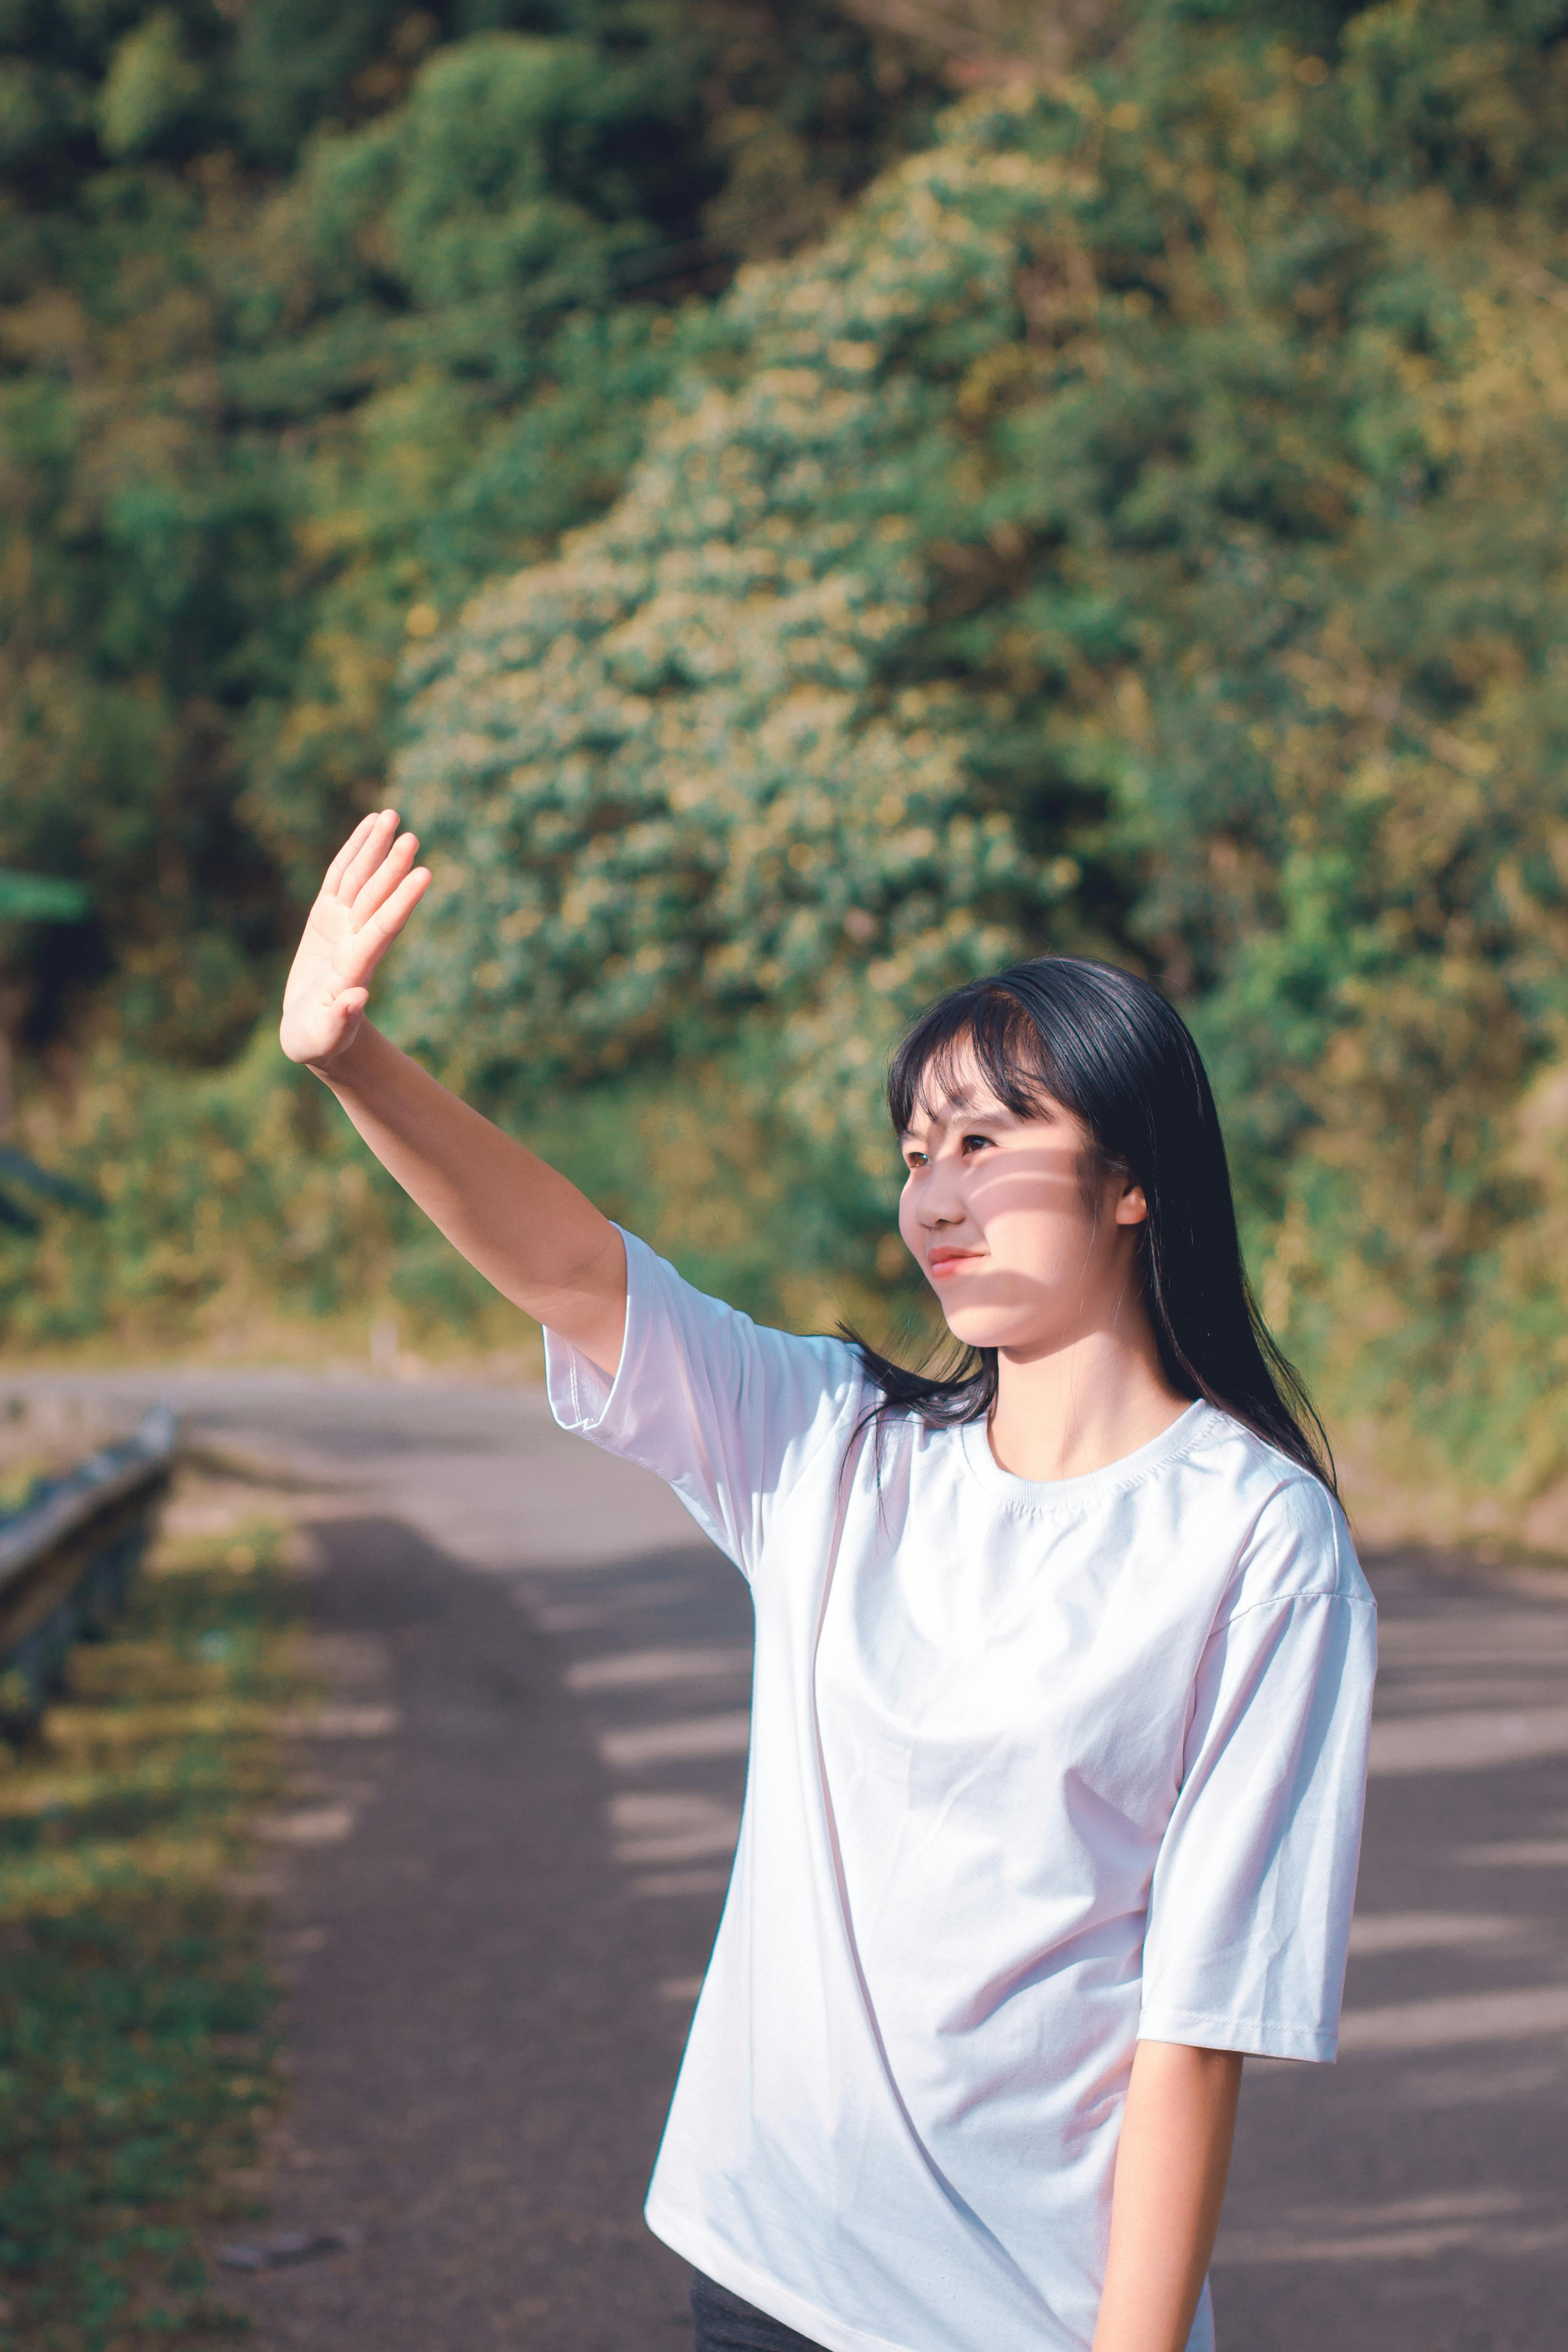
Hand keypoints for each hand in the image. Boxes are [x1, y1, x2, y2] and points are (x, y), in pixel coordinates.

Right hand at [280, 810, 431, 1071]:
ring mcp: (341, 926)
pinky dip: (353, 852)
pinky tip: (368, 827)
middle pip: (374, 898)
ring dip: (374, 849)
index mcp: (354, 969)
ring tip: (391, 816)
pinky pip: (340, 878)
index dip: (401, 902)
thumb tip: (356, 999)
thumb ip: (338, 1020)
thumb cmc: (317, 1042)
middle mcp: (353, 941)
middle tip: (410, 835)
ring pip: (359, 880)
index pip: (382, 928)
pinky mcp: (326, 918)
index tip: (423, 874)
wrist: (317, 1033)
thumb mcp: (322, 1038)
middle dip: (390, 867)